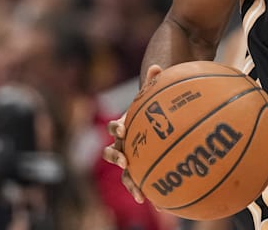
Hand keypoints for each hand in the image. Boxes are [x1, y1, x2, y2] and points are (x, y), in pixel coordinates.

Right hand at [102, 64, 163, 203]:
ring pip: (122, 172)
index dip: (116, 128)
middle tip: (124, 160)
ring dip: (128, 181)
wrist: (152, 126)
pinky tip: (150, 200)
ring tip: (137, 191)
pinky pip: (136, 182)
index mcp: (123, 127)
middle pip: (110, 153)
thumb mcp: (153, 99)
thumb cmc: (152, 112)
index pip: (114, 127)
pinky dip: (141, 190)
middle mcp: (121, 145)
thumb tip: (157, 66)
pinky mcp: (137, 171)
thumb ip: (154, 83)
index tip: (123, 128)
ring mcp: (127, 159)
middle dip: (114, 157)